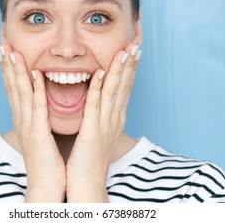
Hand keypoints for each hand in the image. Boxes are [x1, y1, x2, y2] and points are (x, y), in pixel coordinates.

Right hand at [0, 44, 65, 201]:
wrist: (47, 183)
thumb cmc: (48, 157)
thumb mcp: (41, 131)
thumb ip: (39, 114)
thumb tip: (41, 98)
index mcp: (24, 117)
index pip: (13, 86)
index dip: (8, 66)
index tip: (5, 46)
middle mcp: (22, 117)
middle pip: (11, 85)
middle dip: (6, 62)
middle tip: (1, 40)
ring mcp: (28, 124)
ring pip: (20, 92)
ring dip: (16, 70)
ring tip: (11, 49)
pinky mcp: (38, 133)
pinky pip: (37, 107)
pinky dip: (35, 89)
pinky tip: (34, 73)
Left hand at [66, 44, 141, 201]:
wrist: (86, 183)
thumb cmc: (89, 157)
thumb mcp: (98, 131)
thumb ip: (100, 113)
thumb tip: (99, 98)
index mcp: (115, 117)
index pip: (125, 87)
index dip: (130, 67)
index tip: (133, 48)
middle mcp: (115, 118)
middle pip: (125, 85)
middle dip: (131, 62)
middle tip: (137, 41)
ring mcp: (106, 124)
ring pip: (115, 92)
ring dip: (120, 70)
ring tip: (126, 50)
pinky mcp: (93, 132)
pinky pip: (96, 106)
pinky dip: (99, 88)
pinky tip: (102, 72)